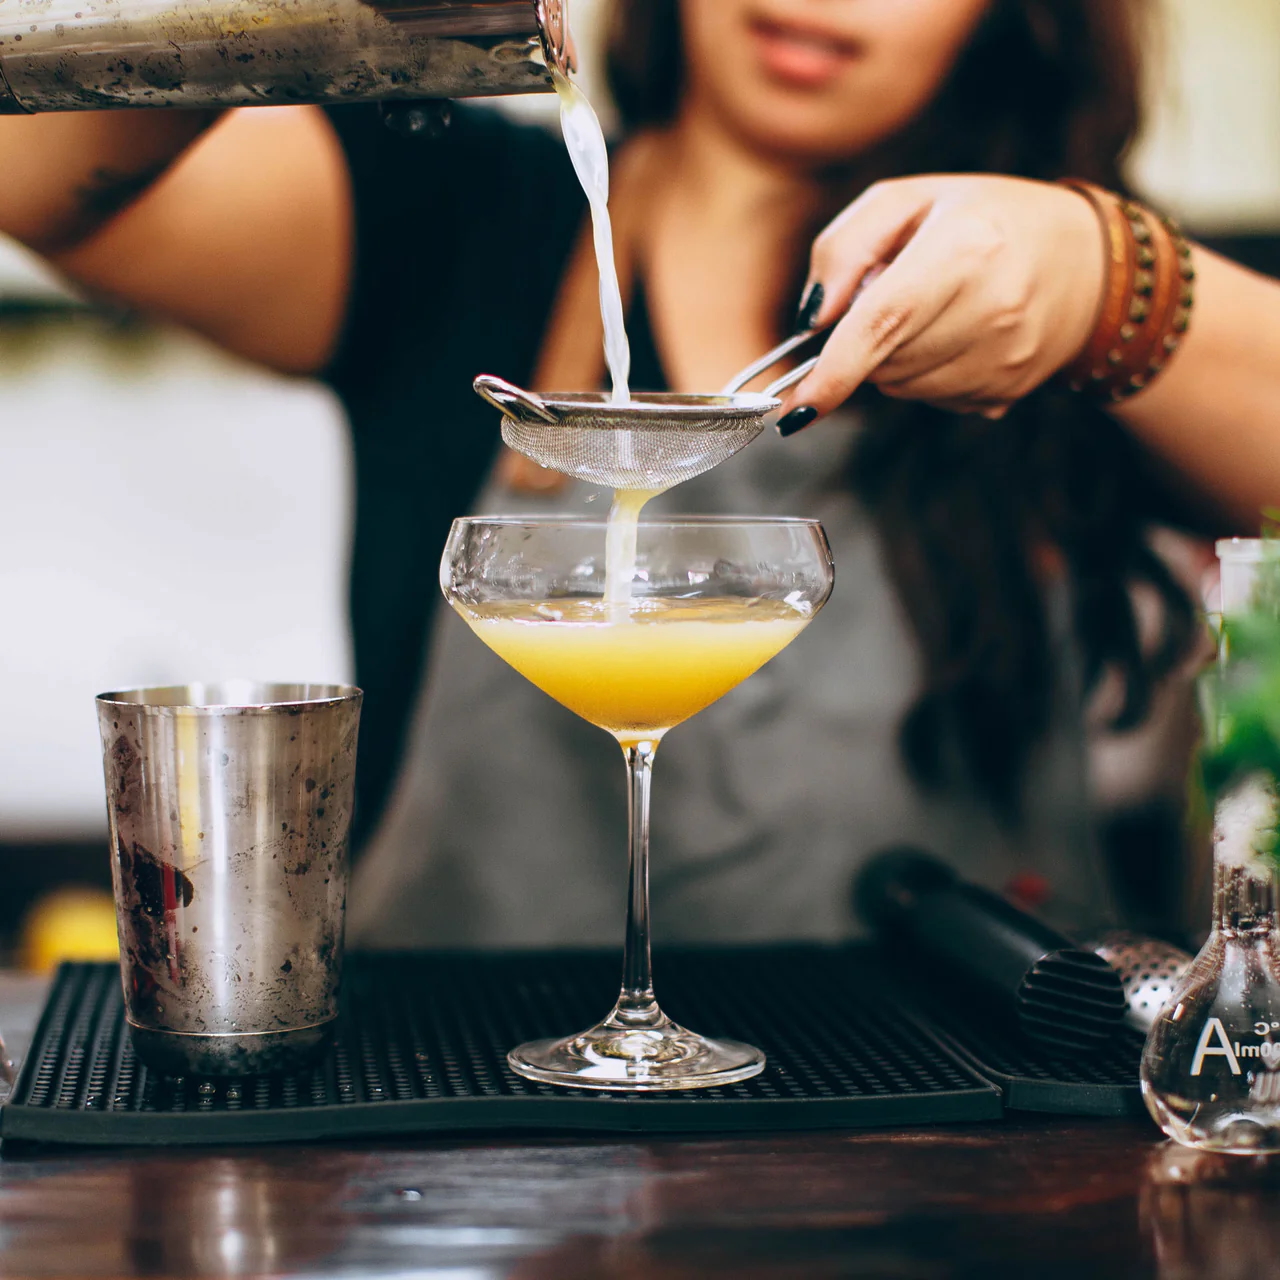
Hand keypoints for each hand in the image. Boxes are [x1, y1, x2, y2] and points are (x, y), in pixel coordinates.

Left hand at [779, 175, 1104, 428]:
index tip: (796, 406)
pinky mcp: (1006, 390)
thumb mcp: (911, 200)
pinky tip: (956, 336)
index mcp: (966, 247)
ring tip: (934, 311)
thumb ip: (844, 248)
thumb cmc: (986, 220)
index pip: (883, 322)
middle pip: (882, 360)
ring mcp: (1004, 357)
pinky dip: (924, 374)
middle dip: (864, 341)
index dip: (833, 370)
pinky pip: (930, 399)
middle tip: (896, 296)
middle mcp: (993, 308)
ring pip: (901, 387)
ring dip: (893, 358)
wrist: (1088, 263)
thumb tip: (810, 320)